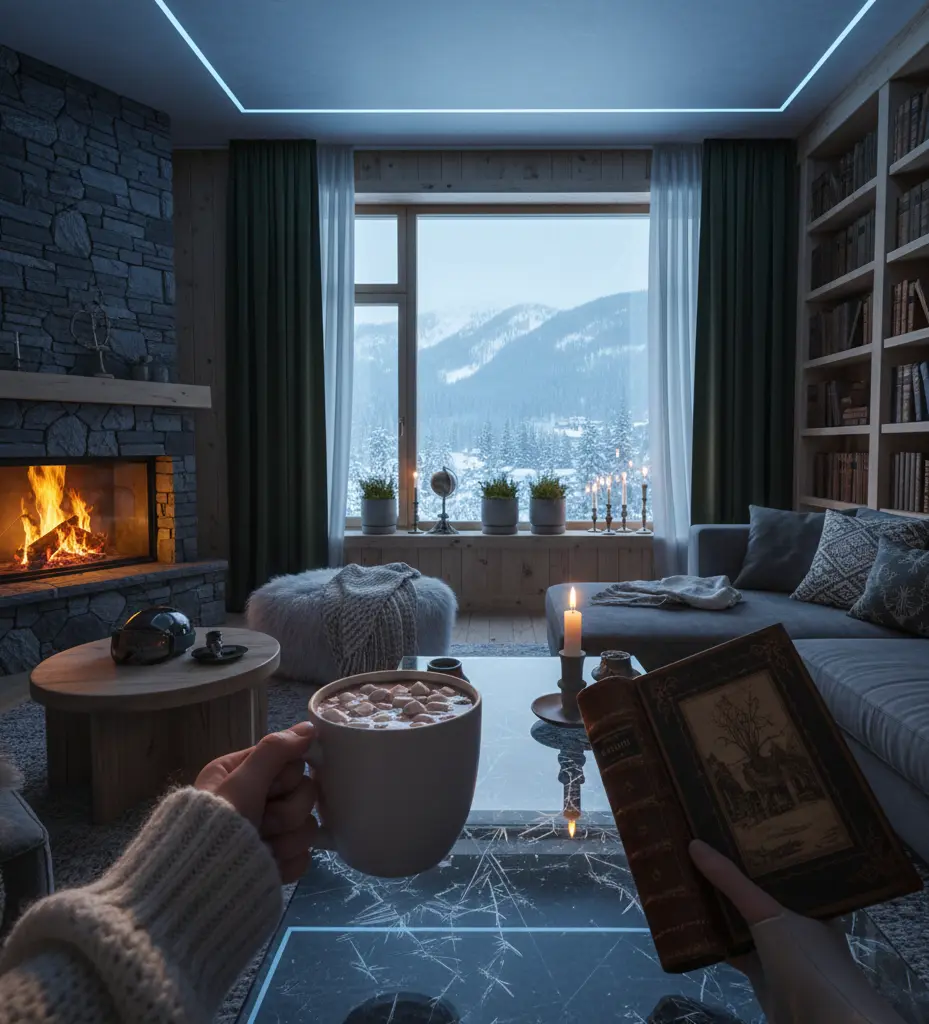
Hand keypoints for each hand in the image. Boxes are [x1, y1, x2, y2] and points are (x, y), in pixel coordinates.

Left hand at [196, 723, 319, 882]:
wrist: (197, 891)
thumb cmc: (214, 829)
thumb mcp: (241, 783)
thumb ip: (275, 752)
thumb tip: (309, 727)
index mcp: (243, 774)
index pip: (293, 763)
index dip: (285, 779)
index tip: (266, 791)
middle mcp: (257, 799)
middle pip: (306, 795)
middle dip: (285, 813)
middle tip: (260, 823)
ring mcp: (269, 833)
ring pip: (307, 826)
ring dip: (285, 840)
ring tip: (260, 849)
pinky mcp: (277, 862)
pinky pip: (304, 856)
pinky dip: (286, 863)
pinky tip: (266, 865)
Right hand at [689, 839, 906, 1023]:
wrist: (821, 1022)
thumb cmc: (806, 958)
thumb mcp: (769, 913)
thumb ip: (733, 882)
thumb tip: (695, 844)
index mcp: (811, 901)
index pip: (783, 866)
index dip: (759, 848)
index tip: (732, 826)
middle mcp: (798, 922)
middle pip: (760, 892)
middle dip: (734, 875)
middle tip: (704, 844)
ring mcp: (780, 949)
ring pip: (745, 920)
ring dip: (722, 905)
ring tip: (692, 872)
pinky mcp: (762, 973)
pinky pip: (734, 947)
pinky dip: (715, 937)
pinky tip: (692, 920)